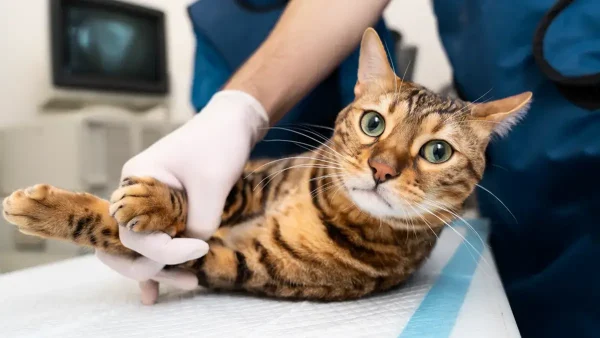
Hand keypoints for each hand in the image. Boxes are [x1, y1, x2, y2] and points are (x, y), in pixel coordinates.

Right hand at [96, 90, 268, 304]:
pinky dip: (157, 261)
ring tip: (189, 282)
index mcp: (136, 180)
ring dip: (158, 268)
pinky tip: (157, 289)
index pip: (135, 233)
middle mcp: (135, 192)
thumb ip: (200, 220)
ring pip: (140, 245)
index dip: (166, 251)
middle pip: (127, 244)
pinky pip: (153, 238)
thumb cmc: (219, 144)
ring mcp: (147, 200)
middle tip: (186, 278)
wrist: (231, 123)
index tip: (201, 248)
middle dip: (151, 267)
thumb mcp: (212, 185)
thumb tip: (193, 247)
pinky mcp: (164, 206)